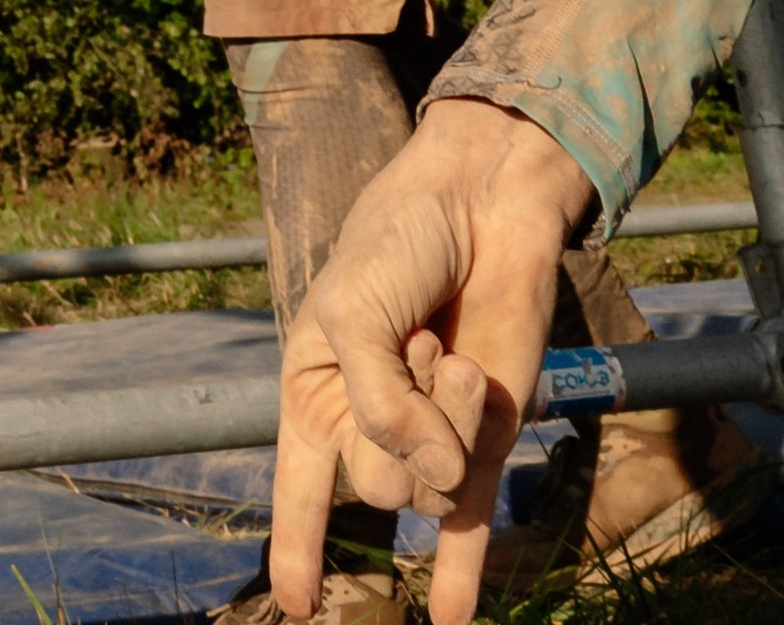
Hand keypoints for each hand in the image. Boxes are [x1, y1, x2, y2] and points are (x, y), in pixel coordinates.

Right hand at [268, 98, 591, 624]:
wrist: (480, 202)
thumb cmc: (396, 240)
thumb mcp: (352, 313)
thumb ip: (379, 405)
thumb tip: (441, 485)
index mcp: (318, 390)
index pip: (300, 487)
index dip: (297, 547)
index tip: (299, 605)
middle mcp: (373, 421)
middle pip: (377, 483)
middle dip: (399, 420)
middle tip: (413, 340)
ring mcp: (433, 431)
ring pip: (431, 485)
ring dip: (445, 414)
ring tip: (445, 345)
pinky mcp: (486, 434)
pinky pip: (472, 521)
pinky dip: (461, 577)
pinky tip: (450, 623)